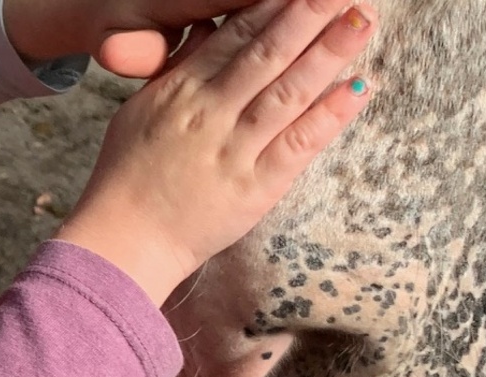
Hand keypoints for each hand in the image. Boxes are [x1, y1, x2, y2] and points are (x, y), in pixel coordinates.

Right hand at [54, 0, 376, 305]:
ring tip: (362, 20)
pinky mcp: (255, 188)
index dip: (271, 5)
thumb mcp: (139, 111)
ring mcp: (234, 151)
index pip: (234, 35)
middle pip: (268, 54)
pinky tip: (359, 86)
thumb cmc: (126, 178)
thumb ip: (177, 68)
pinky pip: (300, 144)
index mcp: (180, 91)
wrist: (123, 243)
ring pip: (289, 92)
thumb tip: (207, 29)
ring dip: (330, 54)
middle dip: (309, 14)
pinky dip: (331, 114)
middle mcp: (209, 115)